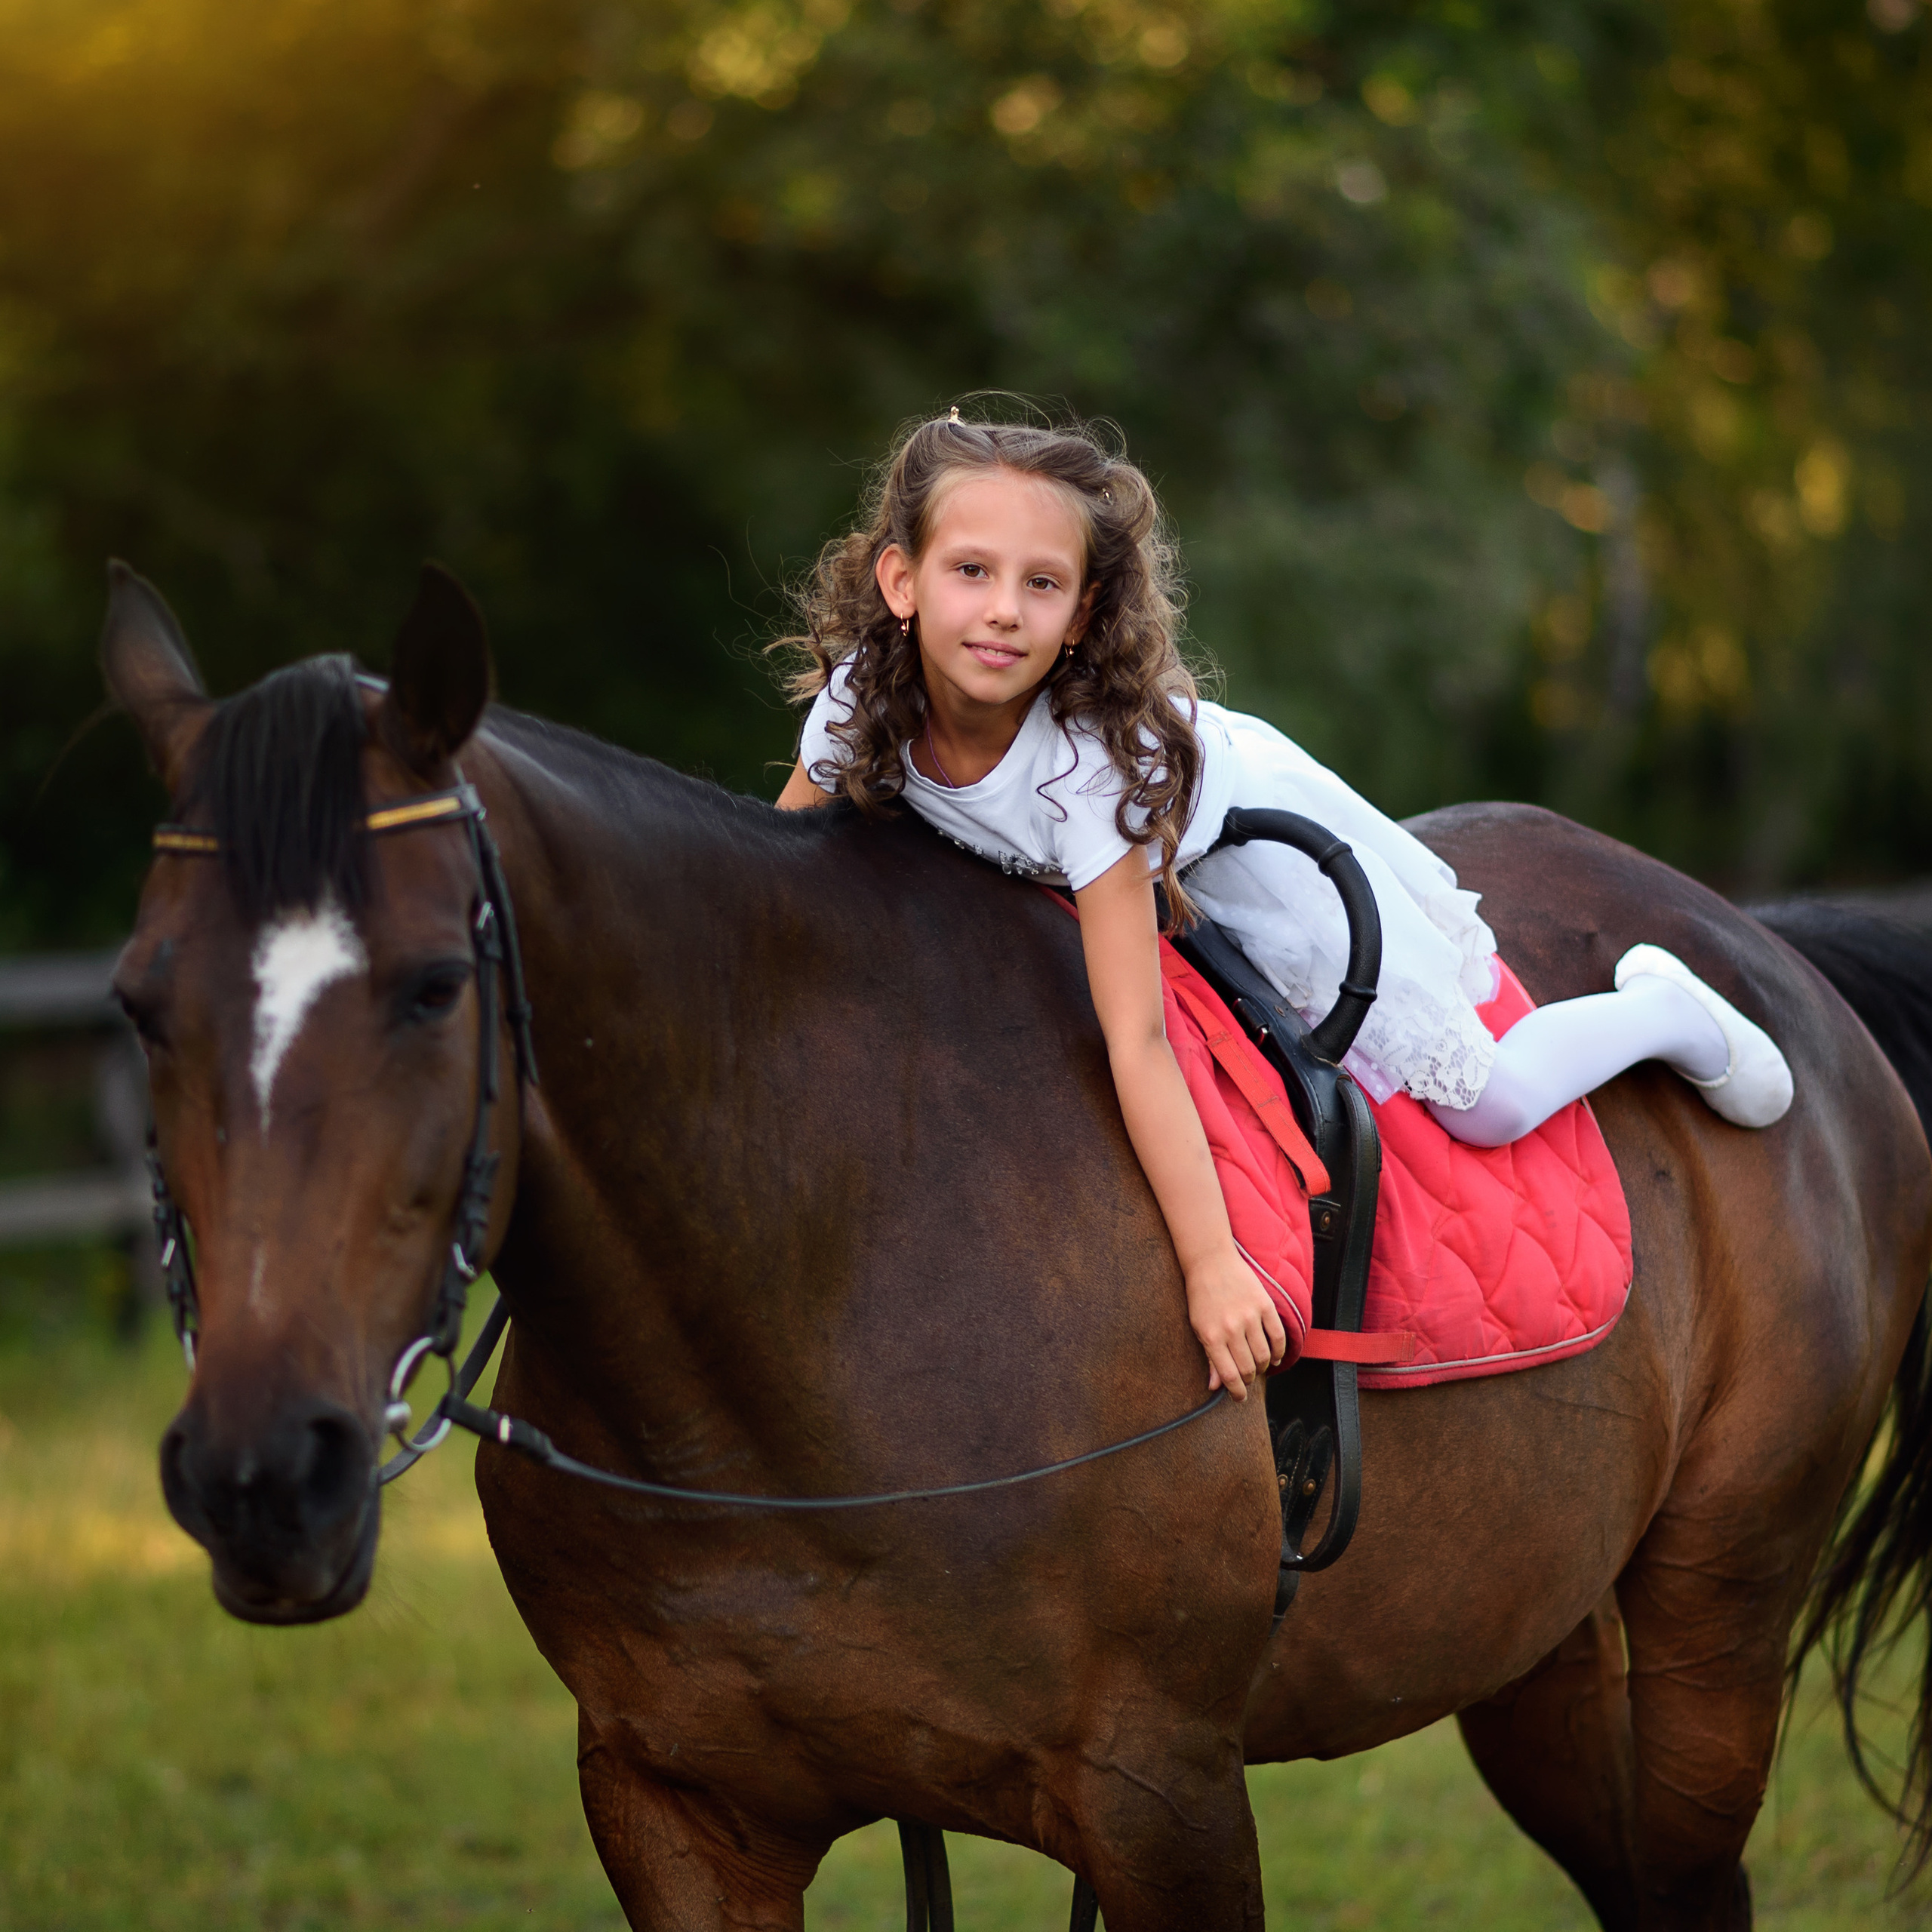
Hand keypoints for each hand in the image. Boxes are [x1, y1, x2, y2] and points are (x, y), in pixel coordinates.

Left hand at [1186, 1247, 1287, 1401]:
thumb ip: (1210, 1358)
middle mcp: (1231, 1329)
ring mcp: (1250, 1316)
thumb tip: (1215, 1386)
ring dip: (1262, 1366)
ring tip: (1258, 1366)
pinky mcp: (1264, 1305)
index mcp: (1211, 1336)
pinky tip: (1274, 1356)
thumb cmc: (1201, 1296)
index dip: (1236, 1392)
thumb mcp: (1198, 1328)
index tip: (1239, 1397)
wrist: (1211, 1261)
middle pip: (1249, 1368)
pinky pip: (1278, 1336)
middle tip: (1247, 1378)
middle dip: (1249, 1379)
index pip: (1229, 1375)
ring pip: (1264, 1355)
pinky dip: (1279, 1351)